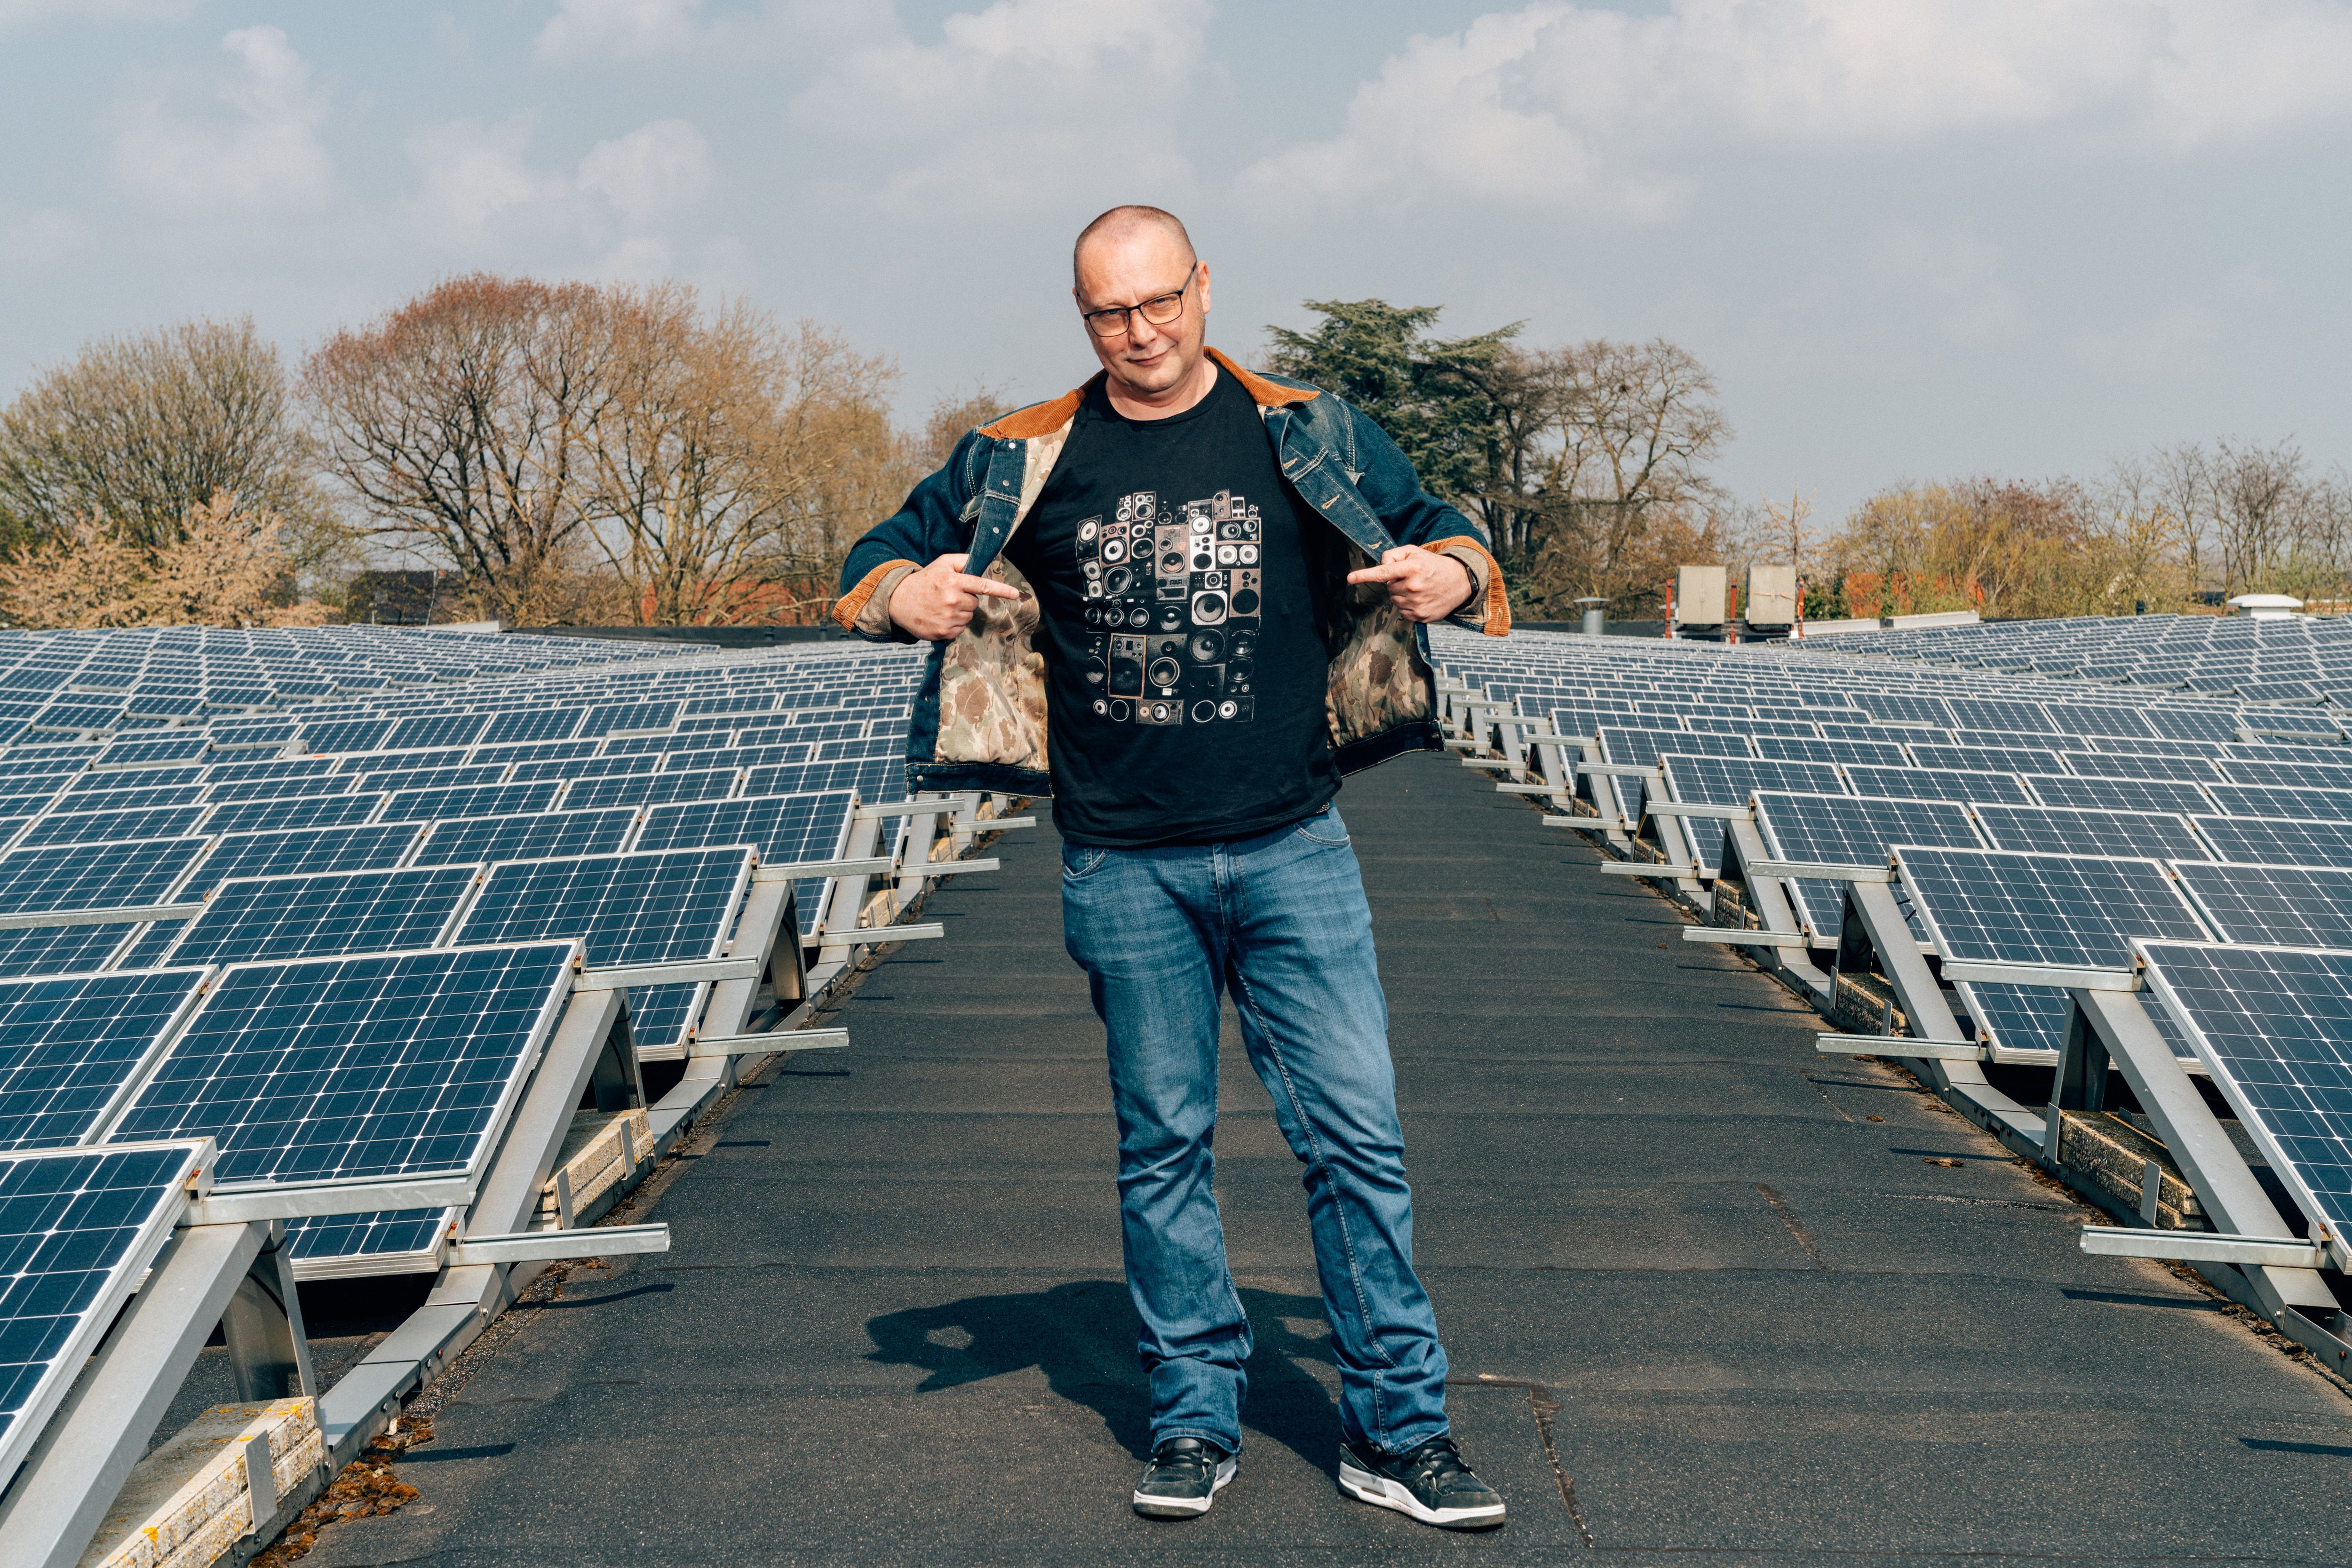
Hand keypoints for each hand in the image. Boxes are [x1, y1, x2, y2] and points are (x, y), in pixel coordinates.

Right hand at [887, 553, 1021, 640]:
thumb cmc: (923, 581)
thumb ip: (962, 561)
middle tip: (948, 596)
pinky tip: (938, 617)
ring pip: (968, 617)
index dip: (1001, 590)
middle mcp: (952, 600)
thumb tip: (980, 561)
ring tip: (941, 607)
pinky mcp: (943, 632)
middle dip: (965, 600)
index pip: (982, 585)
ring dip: (959, 613)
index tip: (1016, 594)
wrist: (897, 600)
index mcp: (953, 581)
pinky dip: (952, 625)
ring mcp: (948, 618)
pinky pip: (959, 630)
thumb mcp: (941, 564)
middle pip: (974, 603)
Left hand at [1346, 545, 1473, 622]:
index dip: (1365, 575)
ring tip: (1418, 588)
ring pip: (1394, 600)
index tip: (1350, 578)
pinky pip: (1402, 612)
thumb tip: (1382, 566)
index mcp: (1413, 568)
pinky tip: (1421, 598)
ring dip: (1401, 594)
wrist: (1460, 581)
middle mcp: (1414, 586)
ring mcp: (1418, 603)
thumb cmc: (1433, 565)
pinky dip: (1407, 605)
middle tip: (1412, 578)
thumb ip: (1394, 554)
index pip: (1384, 572)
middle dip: (1396, 582)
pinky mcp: (1421, 616)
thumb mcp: (1415, 552)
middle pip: (1389, 587)